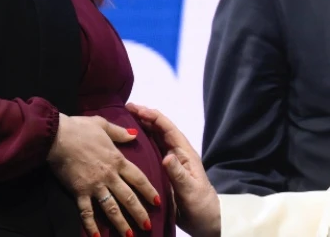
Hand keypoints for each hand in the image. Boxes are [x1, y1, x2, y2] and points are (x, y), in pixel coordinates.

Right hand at [47, 114, 158, 236]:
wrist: (58, 136)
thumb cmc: (80, 128)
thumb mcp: (103, 125)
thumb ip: (120, 132)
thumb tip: (134, 134)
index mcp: (117, 160)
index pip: (138, 178)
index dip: (149, 191)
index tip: (157, 202)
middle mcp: (109, 176)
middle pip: (128, 197)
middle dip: (139, 213)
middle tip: (147, 226)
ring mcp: (95, 185)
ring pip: (111, 208)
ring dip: (121, 223)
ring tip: (129, 236)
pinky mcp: (79, 192)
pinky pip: (86, 212)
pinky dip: (91, 226)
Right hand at [127, 103, 219, 236]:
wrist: (205, 220)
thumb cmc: (200, 204)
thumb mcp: (189, 190)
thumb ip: (178, 174)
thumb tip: (167, 157)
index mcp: (184, 153)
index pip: (167, 129)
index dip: (152, 116)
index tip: (136, 108)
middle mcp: (177, 153)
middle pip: (159, 130)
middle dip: (144, 117)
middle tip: (126, 109)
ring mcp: (171, 161)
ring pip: (155, 139)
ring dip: (142, 127)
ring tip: (124, 120)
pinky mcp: (165, 170)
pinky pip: (152, 151)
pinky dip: (141, 143)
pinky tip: (130, 142)